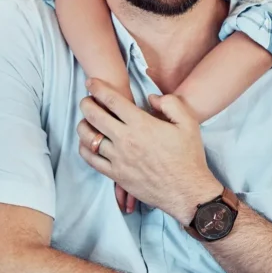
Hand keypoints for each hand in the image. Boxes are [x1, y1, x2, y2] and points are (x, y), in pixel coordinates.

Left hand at [76, 78, 221, 224]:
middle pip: (94, 116)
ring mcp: (118, 158)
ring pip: (89, 138)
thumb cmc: (188, 156)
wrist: (186, 190)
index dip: (98, 88)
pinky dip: (84, 148)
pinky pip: (91, 159)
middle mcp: (125, 140)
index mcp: (142, 124)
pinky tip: (87, 143)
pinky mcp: (116, 175)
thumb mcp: (188, 123)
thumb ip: (171, 104)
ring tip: (85, 120)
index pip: (112, 100)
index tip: (91, 82)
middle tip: (86, 99)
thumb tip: (151, 98)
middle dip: (86, 103)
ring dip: (83, 125)